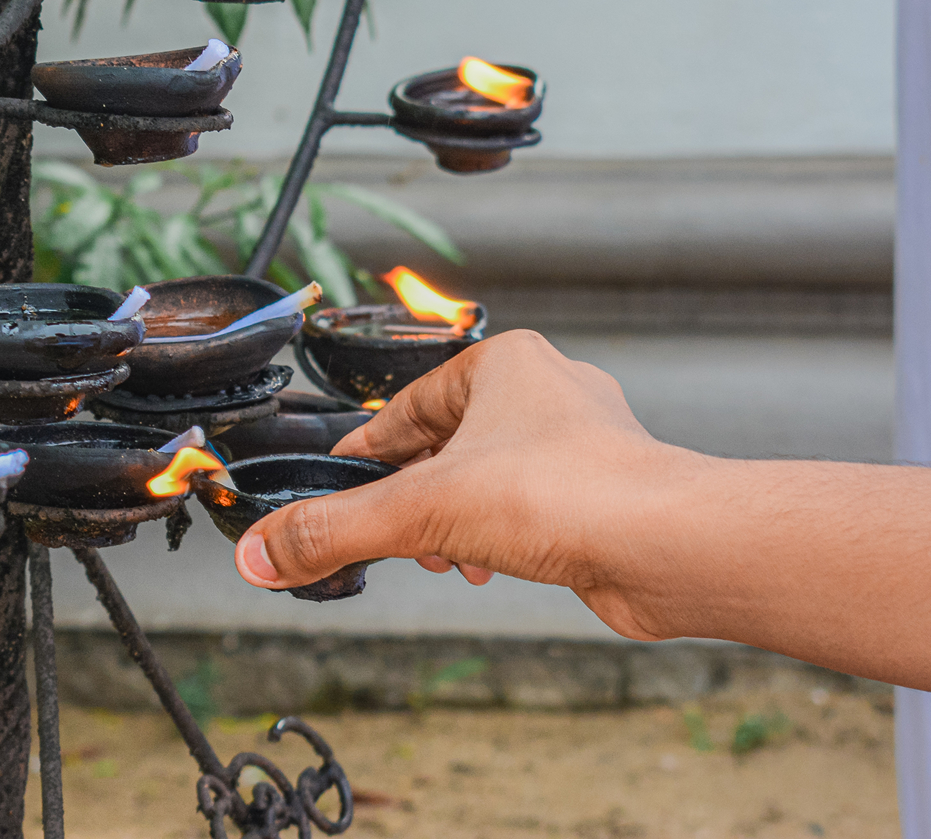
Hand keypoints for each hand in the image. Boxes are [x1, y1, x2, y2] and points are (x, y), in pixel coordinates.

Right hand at [233, 330, 711, 638]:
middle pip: (445, 446)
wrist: (667, 544)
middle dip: (413, 497)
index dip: (365, 454)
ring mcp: (579, 445)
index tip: (333, 489)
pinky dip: (499, 539)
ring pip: (488, 481)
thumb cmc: (571, 492)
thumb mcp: (421, 510)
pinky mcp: (601, 496)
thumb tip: (263, 553)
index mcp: (504, 364)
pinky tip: (490, 566)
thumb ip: (335, 532)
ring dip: (454, 524)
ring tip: (444, 555)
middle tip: (393, 534)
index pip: (407, 406)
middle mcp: (545, 393)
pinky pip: (528, 511)